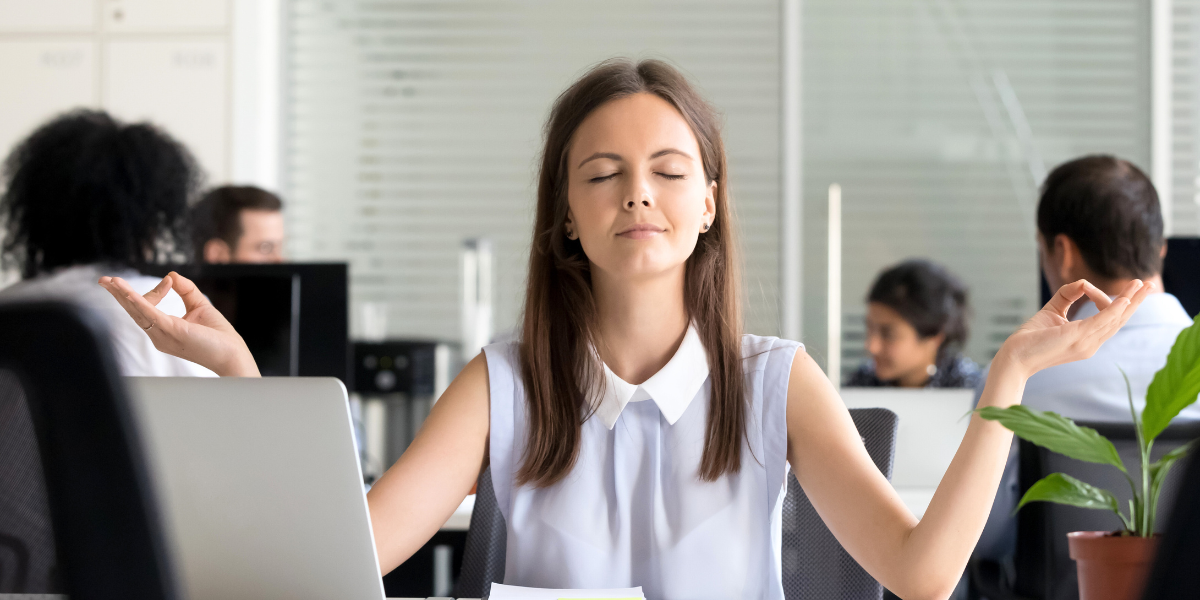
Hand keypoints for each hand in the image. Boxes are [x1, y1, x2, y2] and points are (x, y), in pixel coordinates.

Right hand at [98, 272, 259, 376]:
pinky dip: (137, 301)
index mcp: (163, 330)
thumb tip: (172, 274)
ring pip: (137, 311)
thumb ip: (186, 290)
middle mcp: (158, 335)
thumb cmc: (218, 336)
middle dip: (118, 295)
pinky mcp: (171, 331)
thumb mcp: (199, 306)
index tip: (170, 281)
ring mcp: (162, 335)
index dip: (155, 290)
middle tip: (103, 281)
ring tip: (110, 281)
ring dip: (122, 295)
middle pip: (133, 311)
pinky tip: (126, 291)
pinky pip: (150, 314)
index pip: (148, 307)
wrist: (233, 354)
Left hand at [994, 279, 1152, 379]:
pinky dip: (1113, 309)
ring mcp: (1086, 342)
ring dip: (1131, 301)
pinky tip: (1123, 299)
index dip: (1109, 302)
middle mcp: (1091, 344)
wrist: (1014, 357)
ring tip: (1143, 284)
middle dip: (1135, 302)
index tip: (1090, 286)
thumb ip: (1067, 296)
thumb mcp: (1051, 312)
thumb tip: (1082, 282)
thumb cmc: (1030, 339)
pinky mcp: (1077, 337)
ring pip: (1115, 319)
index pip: (1108, 319)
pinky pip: (1101, 321)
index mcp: (1087, 340)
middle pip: (1120, 320)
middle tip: (1149, 285)